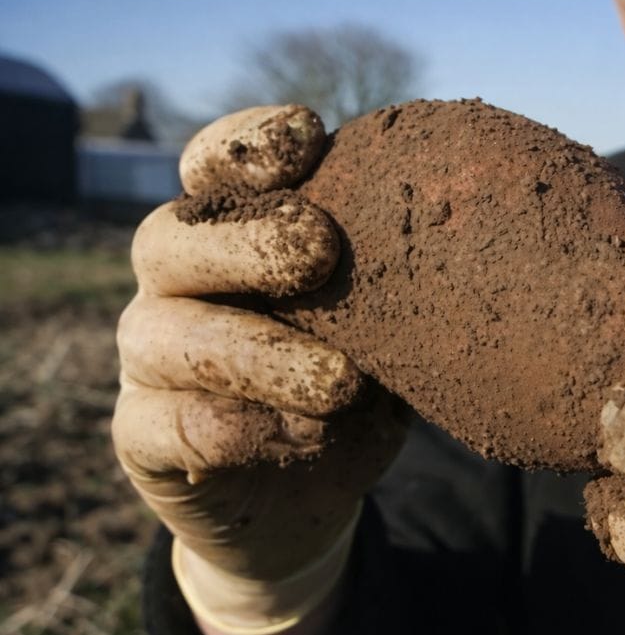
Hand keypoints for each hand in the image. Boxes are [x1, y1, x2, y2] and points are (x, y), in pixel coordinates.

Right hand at [112, 106, 406, 634]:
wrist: (309, 500)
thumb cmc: (352, 391)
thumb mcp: (384, 330)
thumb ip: (393, 282)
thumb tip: (470, 231)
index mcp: (229, 240)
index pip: (213, 170)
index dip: (247, 145)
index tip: (311, 134)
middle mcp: (176, 288)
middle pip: (170, 239)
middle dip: (246, 240)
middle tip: (321, 247)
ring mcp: (150, 363)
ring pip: (167, 336)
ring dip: (257, 352)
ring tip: (341, 381)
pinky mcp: (144, 439)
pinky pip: (167, 428)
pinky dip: (230, 429)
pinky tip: (301, 434)